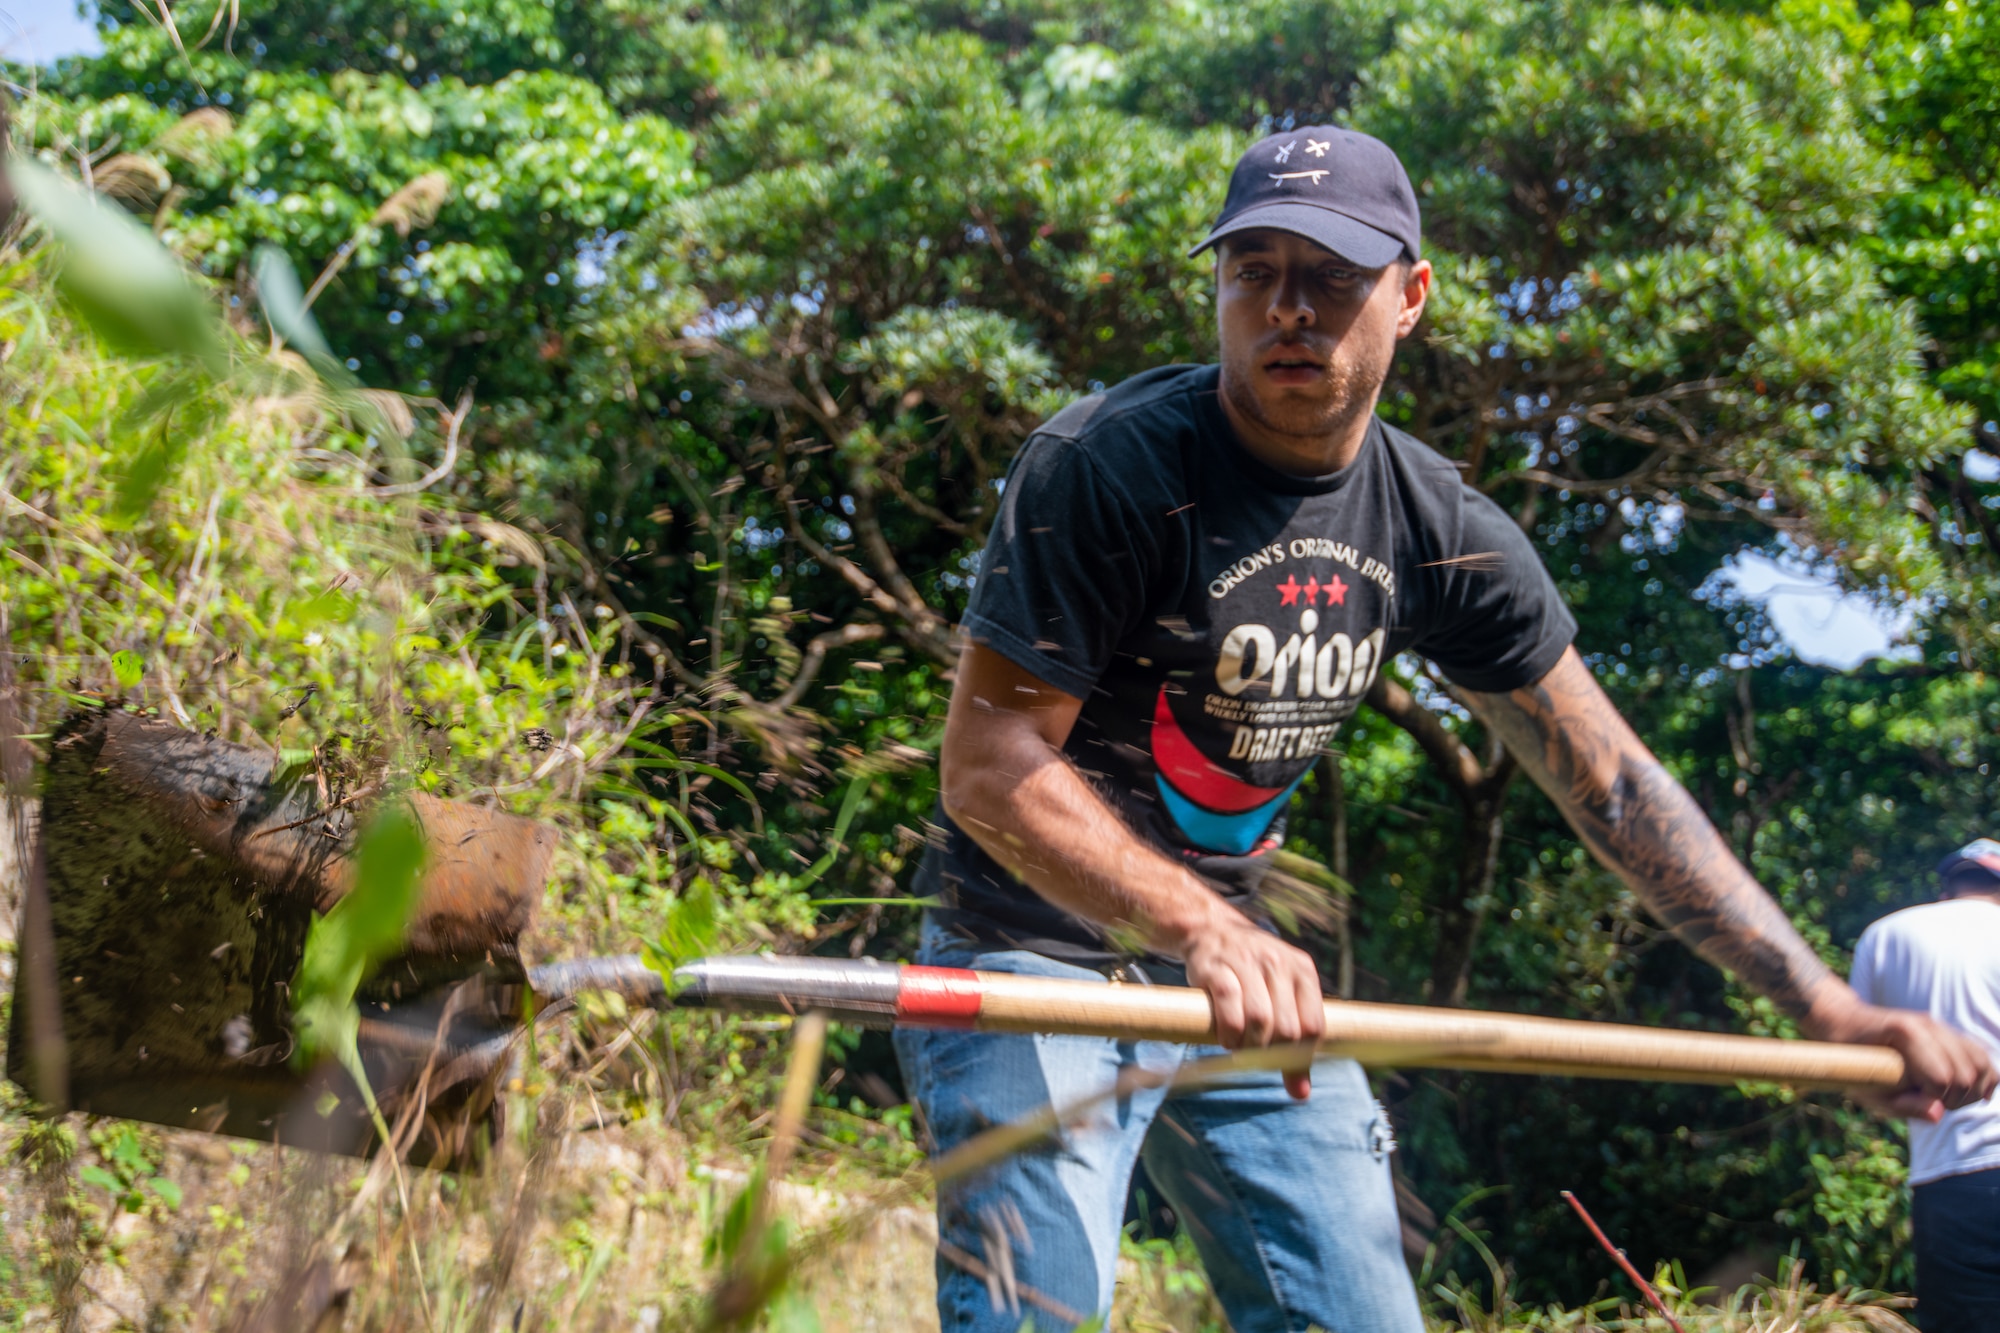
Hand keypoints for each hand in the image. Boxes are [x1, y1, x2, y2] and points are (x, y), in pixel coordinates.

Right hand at [1176, 907, 1325, 1099]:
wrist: (1211, 930)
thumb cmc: (1251, 973)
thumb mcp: (1281, 996)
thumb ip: (1295, 1039)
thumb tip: (1301, 1094)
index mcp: (1303, 971)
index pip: (1314, 1026)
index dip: (1300, 1055)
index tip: (1282, 1065)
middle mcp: (1279, 964)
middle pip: (1287, 1028)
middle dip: (1272, 1053)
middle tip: (1256, 1059)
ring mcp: (1248, 963)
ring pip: (1260, 1018)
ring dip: (1250, 1046)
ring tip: (1240, 1050)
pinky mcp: (1217, 967)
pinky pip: (1229, 1005)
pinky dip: (1230, 1032)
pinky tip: (1226, 1040)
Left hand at [1810, 996, 1997, 1120]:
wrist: (1844, 1025)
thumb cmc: (1852, 1062)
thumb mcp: (1867, 1091)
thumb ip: (1902, 1105)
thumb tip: (1939, 1115)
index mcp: (1905, 1032)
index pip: (1942, 1078)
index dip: (1932, 1099)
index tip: (1908, 1101)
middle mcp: (1928, 1024)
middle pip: (1966, 1074)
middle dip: (1954, 1099)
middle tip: (1927, 1103)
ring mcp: (1940, 1025)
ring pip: (1982, 1063)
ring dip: (1972, 1091)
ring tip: (1947, 1099)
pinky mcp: (1949, 1032)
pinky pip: (1982, 1056)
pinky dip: (1986, 1078)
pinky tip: (1974, 1094)